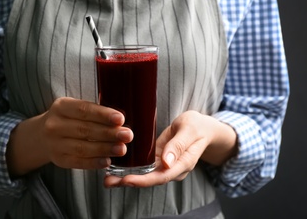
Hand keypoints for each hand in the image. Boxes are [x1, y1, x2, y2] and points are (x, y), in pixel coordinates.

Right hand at [6, 97, 133, 175]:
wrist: (42, 135)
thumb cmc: (68, 118)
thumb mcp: (74, 107)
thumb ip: (94, 111)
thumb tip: (121, 120)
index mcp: (61, 106)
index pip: (84, 110)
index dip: (103, 115)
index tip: (121, 119)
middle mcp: (54, 125)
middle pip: (85, 129)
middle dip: (109, 133)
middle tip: (127, 135)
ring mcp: (54, 144)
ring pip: (82, 147)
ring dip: (104, 149)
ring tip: (122, 149)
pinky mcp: (59, 160)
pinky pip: (78, 162)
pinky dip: (94, 162)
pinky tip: (107, 161)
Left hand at [104, 110, 236, 187]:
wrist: (203, 128)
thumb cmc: (198, 126)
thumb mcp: (189, 130)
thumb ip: (178, 145)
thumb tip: (166, 163)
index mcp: (183, 163)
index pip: (162, 176)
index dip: (143, 180)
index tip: (127, 180)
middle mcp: (172, 168)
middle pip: (150, 179)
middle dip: (128, 182)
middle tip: (108, 181)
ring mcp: (164, 164)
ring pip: (144, 174)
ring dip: (125, 177)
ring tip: (107, 178)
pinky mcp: (158, 158)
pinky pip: (143, 166)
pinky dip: (129, 168)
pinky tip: (115, 166)